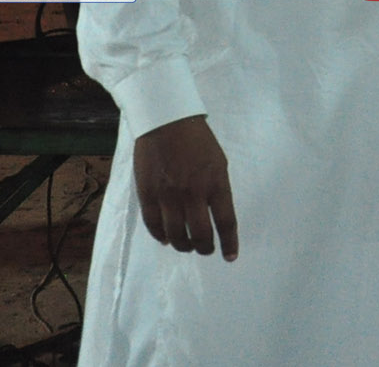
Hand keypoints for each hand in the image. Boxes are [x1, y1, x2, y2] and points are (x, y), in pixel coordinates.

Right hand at [132, 115, 238, 259]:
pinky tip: (167, 239)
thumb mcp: (219, 162)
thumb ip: (217, 188)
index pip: (226, 222)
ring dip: (183, 245)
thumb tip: (214, 213)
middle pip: (200, 234)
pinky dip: (161, 236)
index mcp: (216, 183)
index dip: (229, 243)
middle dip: (205, 248)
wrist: (167, 122)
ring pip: (175, 234)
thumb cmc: (198, 140)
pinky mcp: (147, 194)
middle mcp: (193, 193)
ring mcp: (168, 195)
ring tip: (187, 246)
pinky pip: (153, 224)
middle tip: (207, 250)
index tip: (230, 256)